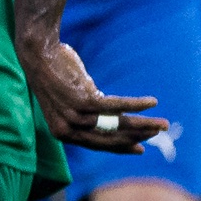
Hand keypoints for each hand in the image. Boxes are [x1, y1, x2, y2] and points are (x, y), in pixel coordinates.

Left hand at [20, 33, 166, 152]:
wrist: (38, 52)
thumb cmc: (56, 74)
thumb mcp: (71, 99)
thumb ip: (88, 113)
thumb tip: (114, 119)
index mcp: (62, 133)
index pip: (97, 144)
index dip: (121, 146)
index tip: (140, 148)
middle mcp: (66, 129)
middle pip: (109, 138)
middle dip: (137, 137)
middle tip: (158, 133)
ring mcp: (74, 116)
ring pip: (116, 125)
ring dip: (143, 124)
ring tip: (162, 123)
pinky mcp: (82, 100)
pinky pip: (116, 106)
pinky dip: (136, 104)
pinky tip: (152, 102)